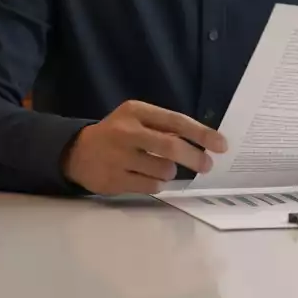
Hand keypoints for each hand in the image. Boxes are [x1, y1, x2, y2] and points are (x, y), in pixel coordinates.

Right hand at [64, 99, 227, 195]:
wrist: (77, 152)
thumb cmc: (117, 133)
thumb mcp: (136, 118)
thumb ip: (163, 126)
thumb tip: (203, 140)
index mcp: (135, 111)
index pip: (175, 121)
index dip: (201, 133)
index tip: (221, 144)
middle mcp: (126, 132)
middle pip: (170, 147)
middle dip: (195, 157)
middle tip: (208, 165)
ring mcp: (118, 158)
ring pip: (163, 170)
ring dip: (171, 172)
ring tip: (163, 168)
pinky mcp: (113, 180)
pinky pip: (151, 186)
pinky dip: (158, 183)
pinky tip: (149, 177)